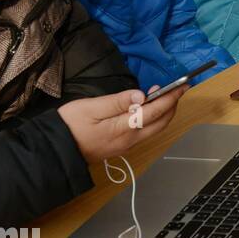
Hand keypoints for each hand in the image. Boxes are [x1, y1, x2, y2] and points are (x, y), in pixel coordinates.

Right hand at [58, 87, 184, 162]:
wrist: (54, 152)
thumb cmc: (69, 126)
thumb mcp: (90, 108)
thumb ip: (117, 102)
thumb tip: (142, 95)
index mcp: (125, 128)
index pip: (156, 111)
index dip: (171, 97)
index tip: (183, 85)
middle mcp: (131, 139)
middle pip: (161, 122)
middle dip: (172, 105)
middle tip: (176, 88)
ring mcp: (127, 145)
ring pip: (154, 128)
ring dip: (163, 112)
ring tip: (162, 95)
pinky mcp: (121, 146)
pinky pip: (144, 131)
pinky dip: (153, 118)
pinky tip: (146, 109)